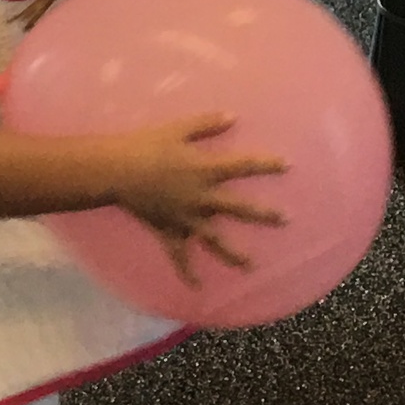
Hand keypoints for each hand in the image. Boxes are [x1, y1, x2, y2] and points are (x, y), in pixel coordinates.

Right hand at [111, 114, 286, 283]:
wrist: (117, 171)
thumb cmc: (147, 146)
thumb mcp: (178, 129)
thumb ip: (206, 123)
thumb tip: (233, 116)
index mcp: (206, 170)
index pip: (243, 166)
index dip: (265, 165)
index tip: (287, 165)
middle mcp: (201, 197)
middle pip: (238, 207)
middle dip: (263, 214)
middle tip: (285, 220)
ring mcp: (186, 219)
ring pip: (215, 240)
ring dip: (234, 253)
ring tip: (251, 265)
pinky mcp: (169, 232)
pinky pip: (180, 257)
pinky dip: (187, 273)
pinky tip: (197, 287)